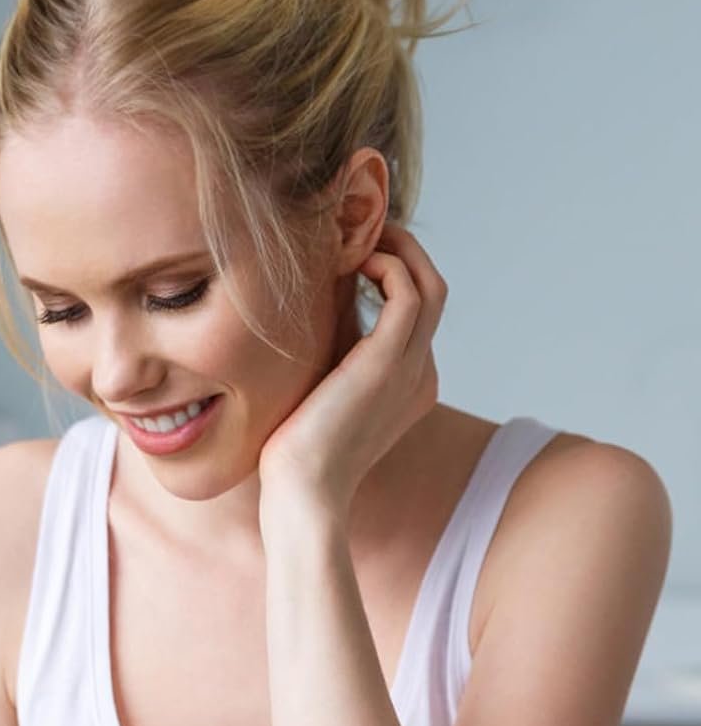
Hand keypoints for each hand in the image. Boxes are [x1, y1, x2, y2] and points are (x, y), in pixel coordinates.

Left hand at [258, 222, 443, 519]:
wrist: (301, 494)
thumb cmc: (293, 452)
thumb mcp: (316, 387)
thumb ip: (327, 345)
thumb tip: (316, 296)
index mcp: (407, 385)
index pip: (416, 314)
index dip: (392, 274)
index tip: (354, 254)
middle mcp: (420, 375)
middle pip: (432, 292)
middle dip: (402, 252)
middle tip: (363, 231)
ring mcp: (413, 369)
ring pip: (430, 286)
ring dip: (398, 251)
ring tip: (360, 237)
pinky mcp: (391, 363)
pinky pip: (409, 293)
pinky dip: (388, 268)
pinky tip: (353, 265)